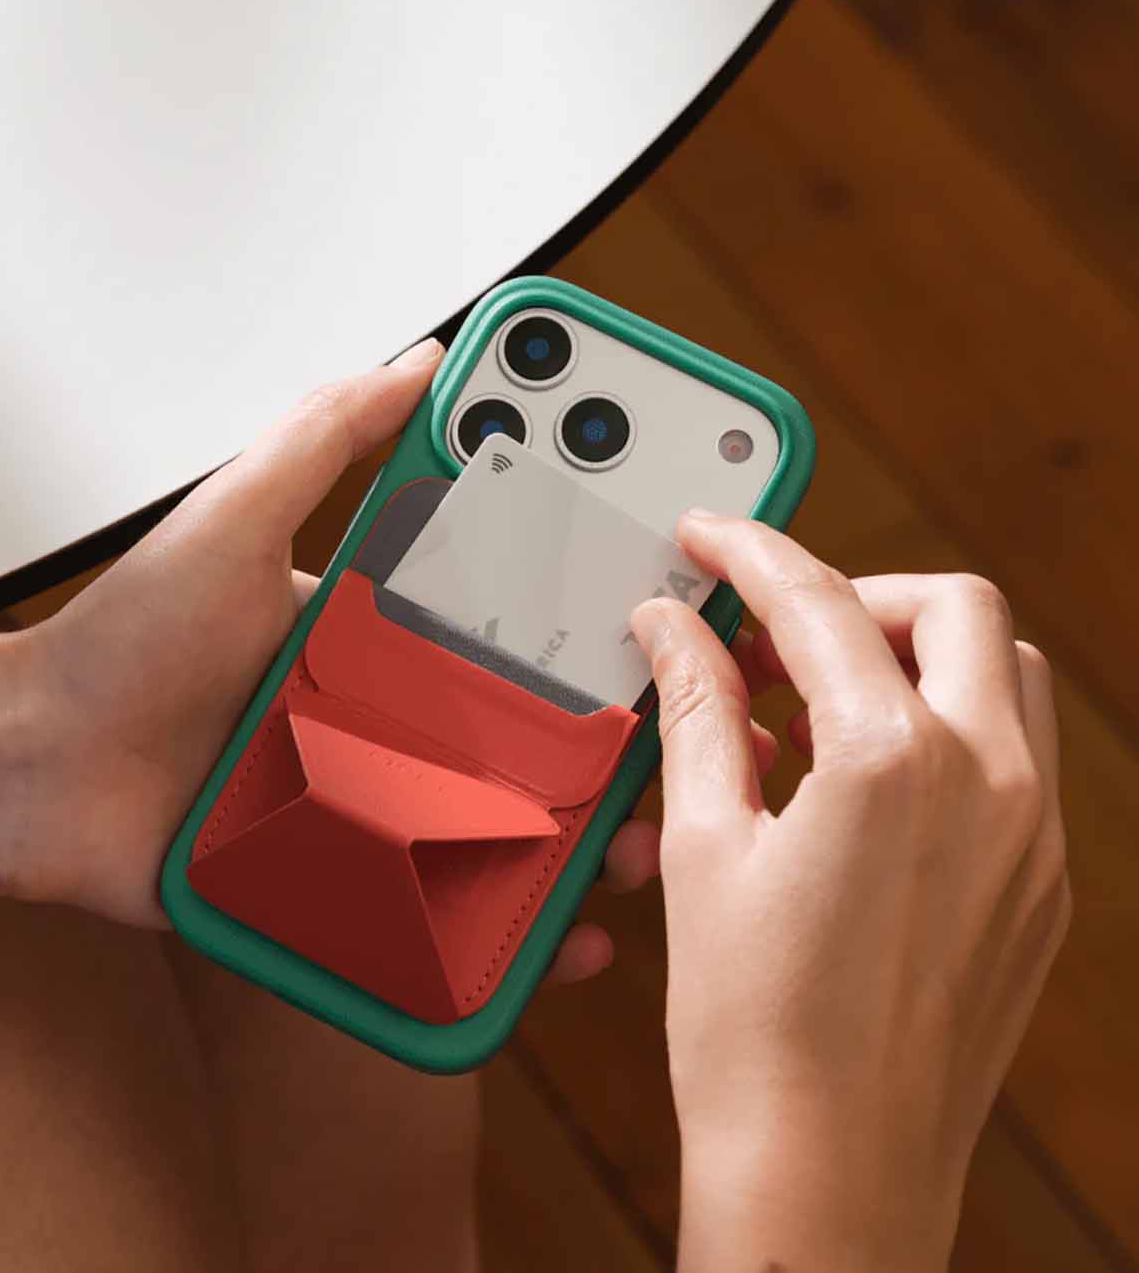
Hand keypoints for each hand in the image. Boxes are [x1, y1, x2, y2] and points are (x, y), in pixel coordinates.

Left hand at [2, 338, 652, 982]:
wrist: (38, 772)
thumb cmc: (124, 644)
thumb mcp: (234, 515)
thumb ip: (325, 434)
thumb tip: (423, 360)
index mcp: (385, 631)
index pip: (512, 613)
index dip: (591, 610)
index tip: (666, 603)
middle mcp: (392, 715)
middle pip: (529, 729)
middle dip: (618, 738)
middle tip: (695, 738)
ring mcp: (376, 800)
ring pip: (507, 822)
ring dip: (586, 834)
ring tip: (641, 842)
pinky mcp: (346, 877)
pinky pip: (445, 906)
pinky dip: (509, 926)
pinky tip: (563, 937)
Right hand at [629, 513, 1068, 1272]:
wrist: (827, 1178)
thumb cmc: (753, 1031)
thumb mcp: (702, 846)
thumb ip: (697, 711)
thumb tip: (672, 627)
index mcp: (893, 764)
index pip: (816, 604)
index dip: (750, 552)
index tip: (712, 535)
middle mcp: (990, 785)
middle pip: (950, 607)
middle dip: (855, 592)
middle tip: (768, 627)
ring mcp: (1034, 838)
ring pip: (1003, 673)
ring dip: (911, 655)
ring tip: (811, 703)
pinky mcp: (1042, 886)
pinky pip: (1013, 755)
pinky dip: (941, 727)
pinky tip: (856, 782)